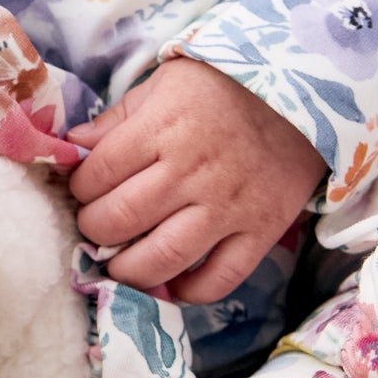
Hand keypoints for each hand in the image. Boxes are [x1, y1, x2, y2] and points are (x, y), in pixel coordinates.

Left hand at [67, 58, 325, 302]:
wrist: (307, 92)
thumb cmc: (222, 87)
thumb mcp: (163, 85)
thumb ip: (115, 120)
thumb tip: (70, 148)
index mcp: (163, 128)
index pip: (97, 174)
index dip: (79, 189)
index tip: (83, 191)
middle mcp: (193, 171)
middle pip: (121, 219)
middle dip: (95, 229)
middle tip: (97, 226)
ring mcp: (228, 206)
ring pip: (163, 258)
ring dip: (128, 269)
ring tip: (120, 261)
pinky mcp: (261, 231)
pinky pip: (219, 279)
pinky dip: (189, 291)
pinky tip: (171, 282)